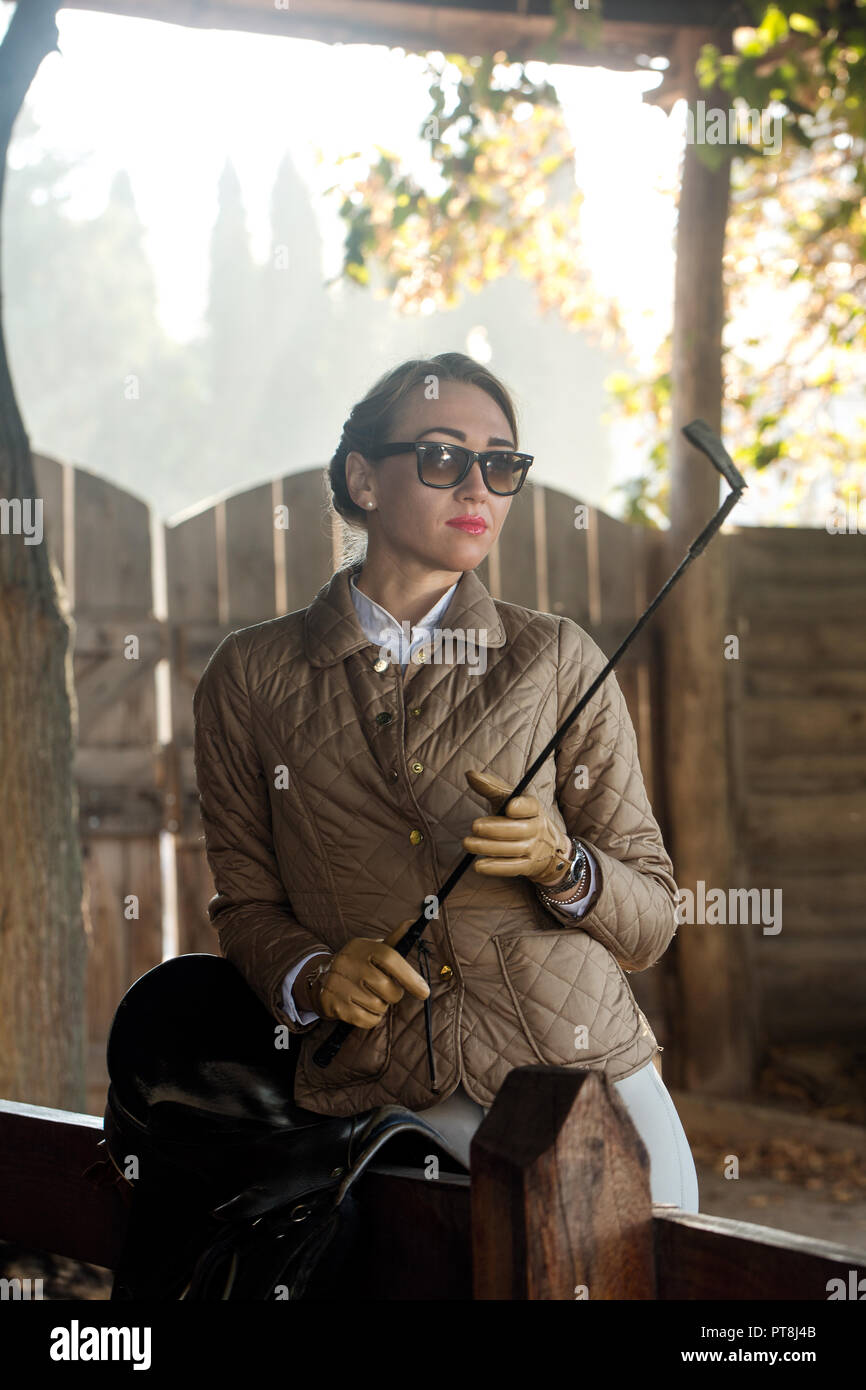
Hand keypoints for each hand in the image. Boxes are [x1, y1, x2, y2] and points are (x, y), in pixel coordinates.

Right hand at [314, 918, 429, 1028]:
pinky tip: (361, 1007)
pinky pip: (367, 1020)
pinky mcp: (333, 1004)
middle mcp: (348, 963)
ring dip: (380, 1007)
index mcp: (362, 947)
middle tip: (384, 990)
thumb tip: (412, 923)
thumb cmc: (358, 965)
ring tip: (369, 997)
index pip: (390, 958)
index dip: (409, 976)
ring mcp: (339, 984)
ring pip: (378, 1007)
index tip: (424, 992)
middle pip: (387, 988)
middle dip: (393, 995)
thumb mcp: (373, 950)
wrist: (321, 980)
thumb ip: (394, 940)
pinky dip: (370, 1018)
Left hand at [462, 768, 572, 887]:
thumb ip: (490, 787)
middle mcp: (536, 828)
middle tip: (475, 826)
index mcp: (533, 808)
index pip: (531, 806)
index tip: (509, 807)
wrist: (548, 848)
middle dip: (495, 829)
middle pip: (518, 830)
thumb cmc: (520, 818)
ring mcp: (534, 849)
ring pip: (513, 849)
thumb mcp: (509, 800)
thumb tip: (470, 774)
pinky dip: (495, 867)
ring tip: (468, 843)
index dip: (521, 807)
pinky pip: (512, 868)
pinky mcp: (528, 866)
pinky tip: (479, 865)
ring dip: (488, 847)